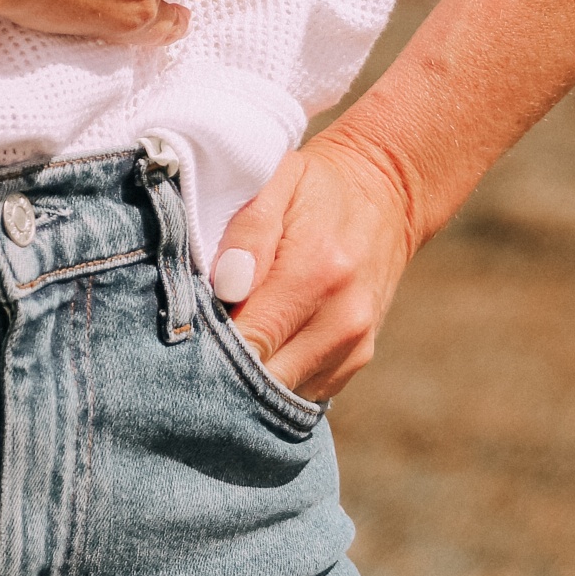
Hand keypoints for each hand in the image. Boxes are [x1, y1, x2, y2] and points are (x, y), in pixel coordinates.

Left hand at [207, 124, 419, 401]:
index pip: (247, 340)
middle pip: (265, 379)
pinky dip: (277, 377)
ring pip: (283, 394)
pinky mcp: (358, 358)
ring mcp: (355, 345)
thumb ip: (248, 233)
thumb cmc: (317, 188)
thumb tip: (227, 289)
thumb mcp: (279, 181)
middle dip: (224, 369)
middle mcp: (343, 319)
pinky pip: (304, 391)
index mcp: (316, 272)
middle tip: (197, 342)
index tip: (187, 330)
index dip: (209, 343)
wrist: (387, 194)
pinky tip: (261, 346)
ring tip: (229, 340)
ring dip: (250, 379)